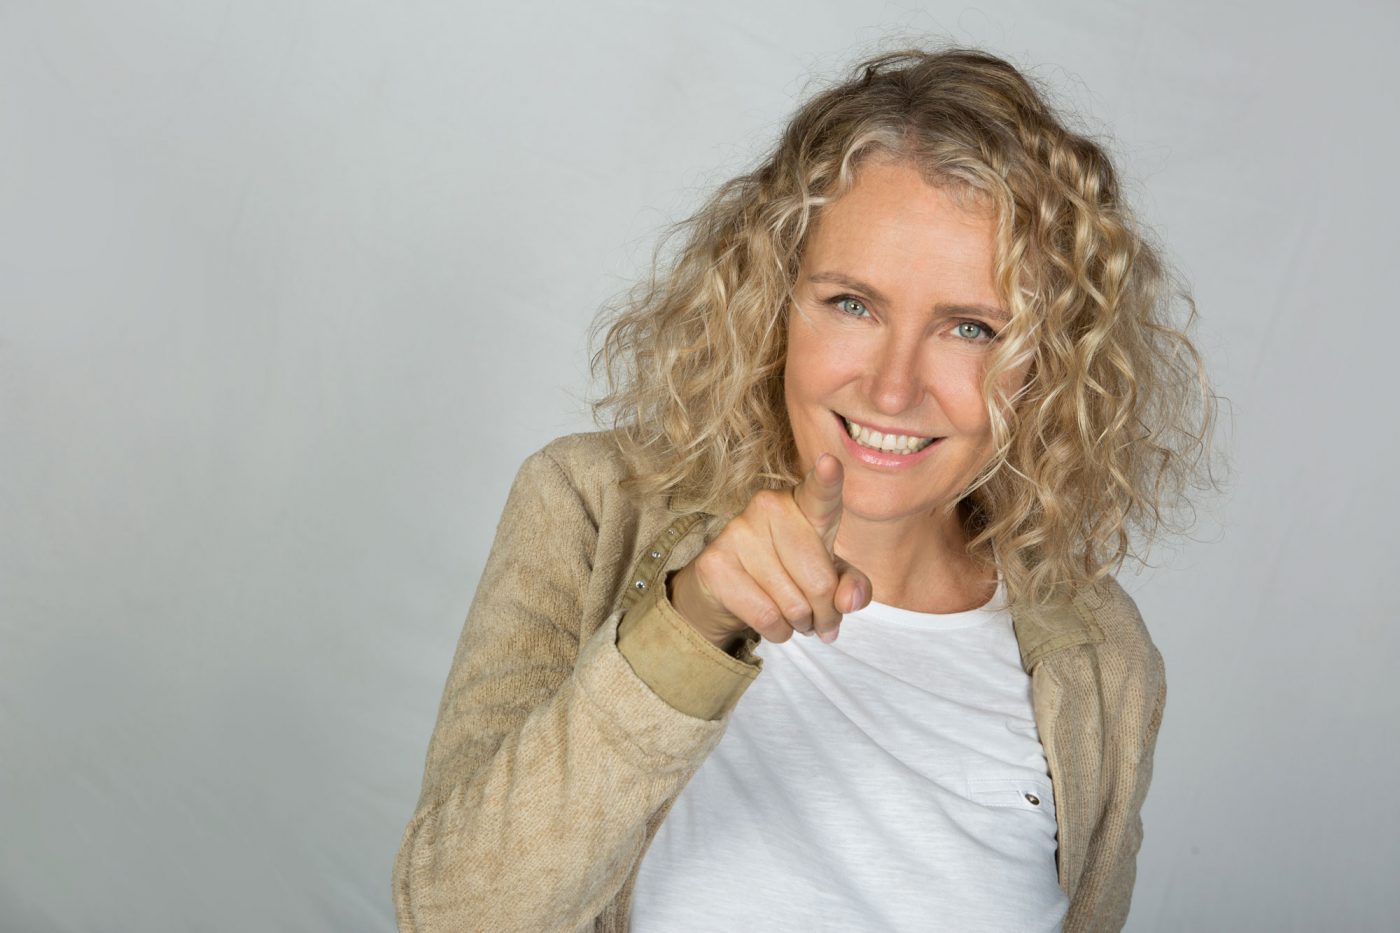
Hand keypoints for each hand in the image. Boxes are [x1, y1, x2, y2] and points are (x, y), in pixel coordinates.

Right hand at [669, 453, 871, 646]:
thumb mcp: (829, 575)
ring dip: (801, 624)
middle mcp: (769, 506)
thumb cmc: (788, 573)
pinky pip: (766, 616)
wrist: (726, 589)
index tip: (830, 463)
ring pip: (793, 604)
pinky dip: (778, 631)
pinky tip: (772, 622)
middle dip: (826, 613)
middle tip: (820, 619)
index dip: (827, 480)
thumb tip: (848, 601)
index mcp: (803, 503)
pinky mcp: (715, 563)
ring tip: (795, 618)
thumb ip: (852, 585)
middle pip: (819, 581)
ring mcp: (738, 531)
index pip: (820, 494)